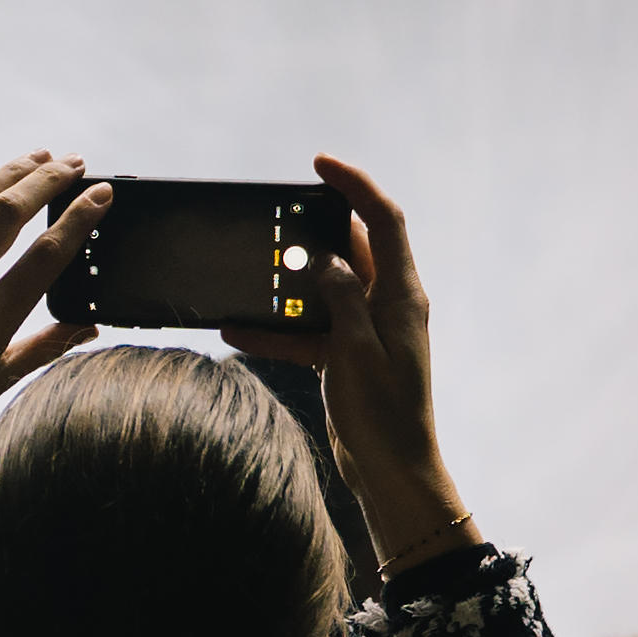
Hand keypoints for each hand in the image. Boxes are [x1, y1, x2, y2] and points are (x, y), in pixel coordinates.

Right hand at [222, 156, 465, 573]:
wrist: (391, 471)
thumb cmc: (384, 416)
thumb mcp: (357, 352)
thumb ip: (341, 298)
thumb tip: (325, 257)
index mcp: (402, 296)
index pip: (384, 221)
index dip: (355, 185)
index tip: (318, 165)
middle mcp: (387, 305)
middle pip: (354, 247)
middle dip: (315, 228)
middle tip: (275, 217)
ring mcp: (365, 330)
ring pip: (325, 287)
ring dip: (289, 281)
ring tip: (252, 270)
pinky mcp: (345, 356)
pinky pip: (307, 330)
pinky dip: (276, 329)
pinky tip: (236, 331)